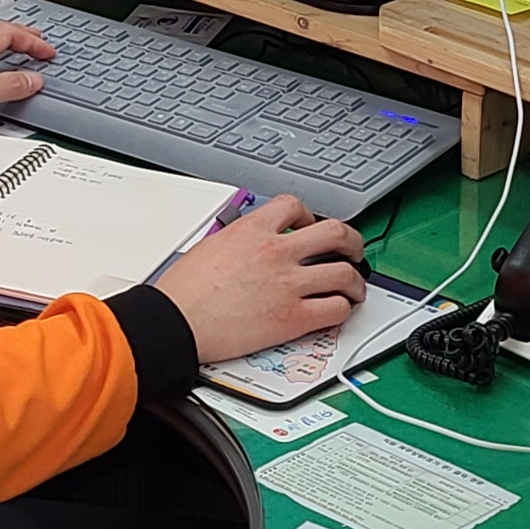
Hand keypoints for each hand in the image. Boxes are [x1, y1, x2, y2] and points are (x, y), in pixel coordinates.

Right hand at [160, 195, 364, 360]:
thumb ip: (239, 241)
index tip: (310, 226)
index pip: (294, 206)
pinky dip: (342, 309)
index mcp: (252, 230)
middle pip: (335, 233)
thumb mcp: (210, 246)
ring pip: (344, 273)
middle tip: (352, 250)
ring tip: (354, 286)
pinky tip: (338, 311)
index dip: (309, 216)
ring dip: (355, 280)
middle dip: (351, 241)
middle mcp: (276, 252)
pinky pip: (335, 308)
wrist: (175, 322)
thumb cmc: (183, 292)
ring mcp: (288, 284)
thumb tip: (249, 247)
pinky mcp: (292, 317)